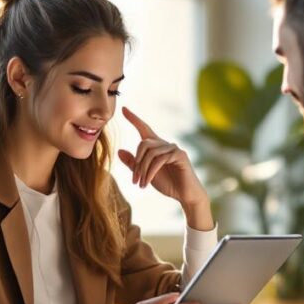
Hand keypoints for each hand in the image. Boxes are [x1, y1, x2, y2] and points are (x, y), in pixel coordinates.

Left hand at [117, 108, 211, 229]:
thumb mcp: (145, 174)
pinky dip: (151, 172)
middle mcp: (165, 144)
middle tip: (134, 180)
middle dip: (136, 163)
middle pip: (143, 144)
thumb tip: (119, 151)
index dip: (134, 118)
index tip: (123, 108)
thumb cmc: (167, 183)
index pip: (144, 129)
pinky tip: (148, 182)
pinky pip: (159, 159)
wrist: (184, 195)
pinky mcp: (179, 155)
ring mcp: (173, 148)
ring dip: (143, 170)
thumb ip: (134, 164)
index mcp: (156, 147)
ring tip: (141, 184)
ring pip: (150, 153)